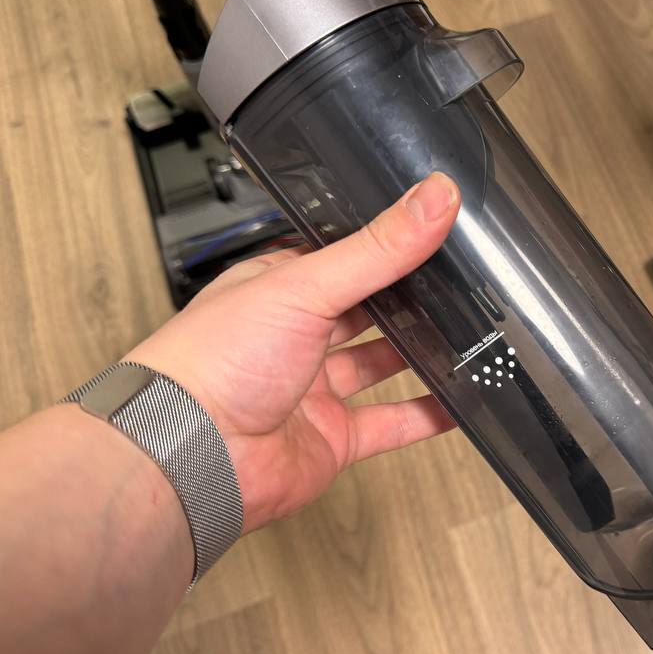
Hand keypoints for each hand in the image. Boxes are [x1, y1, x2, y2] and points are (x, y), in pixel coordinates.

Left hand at [125, 173, 461, 531]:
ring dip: (418, 354)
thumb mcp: (304, 286)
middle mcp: (293, 337)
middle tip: (457, 283)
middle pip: (364, 311)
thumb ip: (377, 248)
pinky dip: (424, 416)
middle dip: (407, 300)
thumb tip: (432, 199)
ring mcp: (313, 390)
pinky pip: (388, 424)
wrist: (188, 455)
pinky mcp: (331, 439)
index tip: (436, 230)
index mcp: (276, 288)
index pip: (342, 256)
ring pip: (378, 366)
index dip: (386, 244)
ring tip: (464, 335)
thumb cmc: (212, 363)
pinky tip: (456, 402)